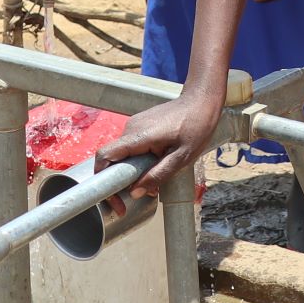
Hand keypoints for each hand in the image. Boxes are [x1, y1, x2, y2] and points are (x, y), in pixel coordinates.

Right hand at [98, 93, 221, 198]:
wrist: (201, 101)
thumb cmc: (196, 126)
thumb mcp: (181, 157)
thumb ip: (158, 175)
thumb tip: (134, 192)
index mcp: (138, 136)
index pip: (105, 156)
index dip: (102, 181)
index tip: (116, 201)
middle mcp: (130, 129)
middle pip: (113, 160)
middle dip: (123, 182)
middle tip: (142, 194)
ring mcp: (134, 125)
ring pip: (124, 156)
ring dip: (134, 172)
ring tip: (155, 183)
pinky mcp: (140, 126)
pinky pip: (132, 148)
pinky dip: (140, 162)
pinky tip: (157, 166)